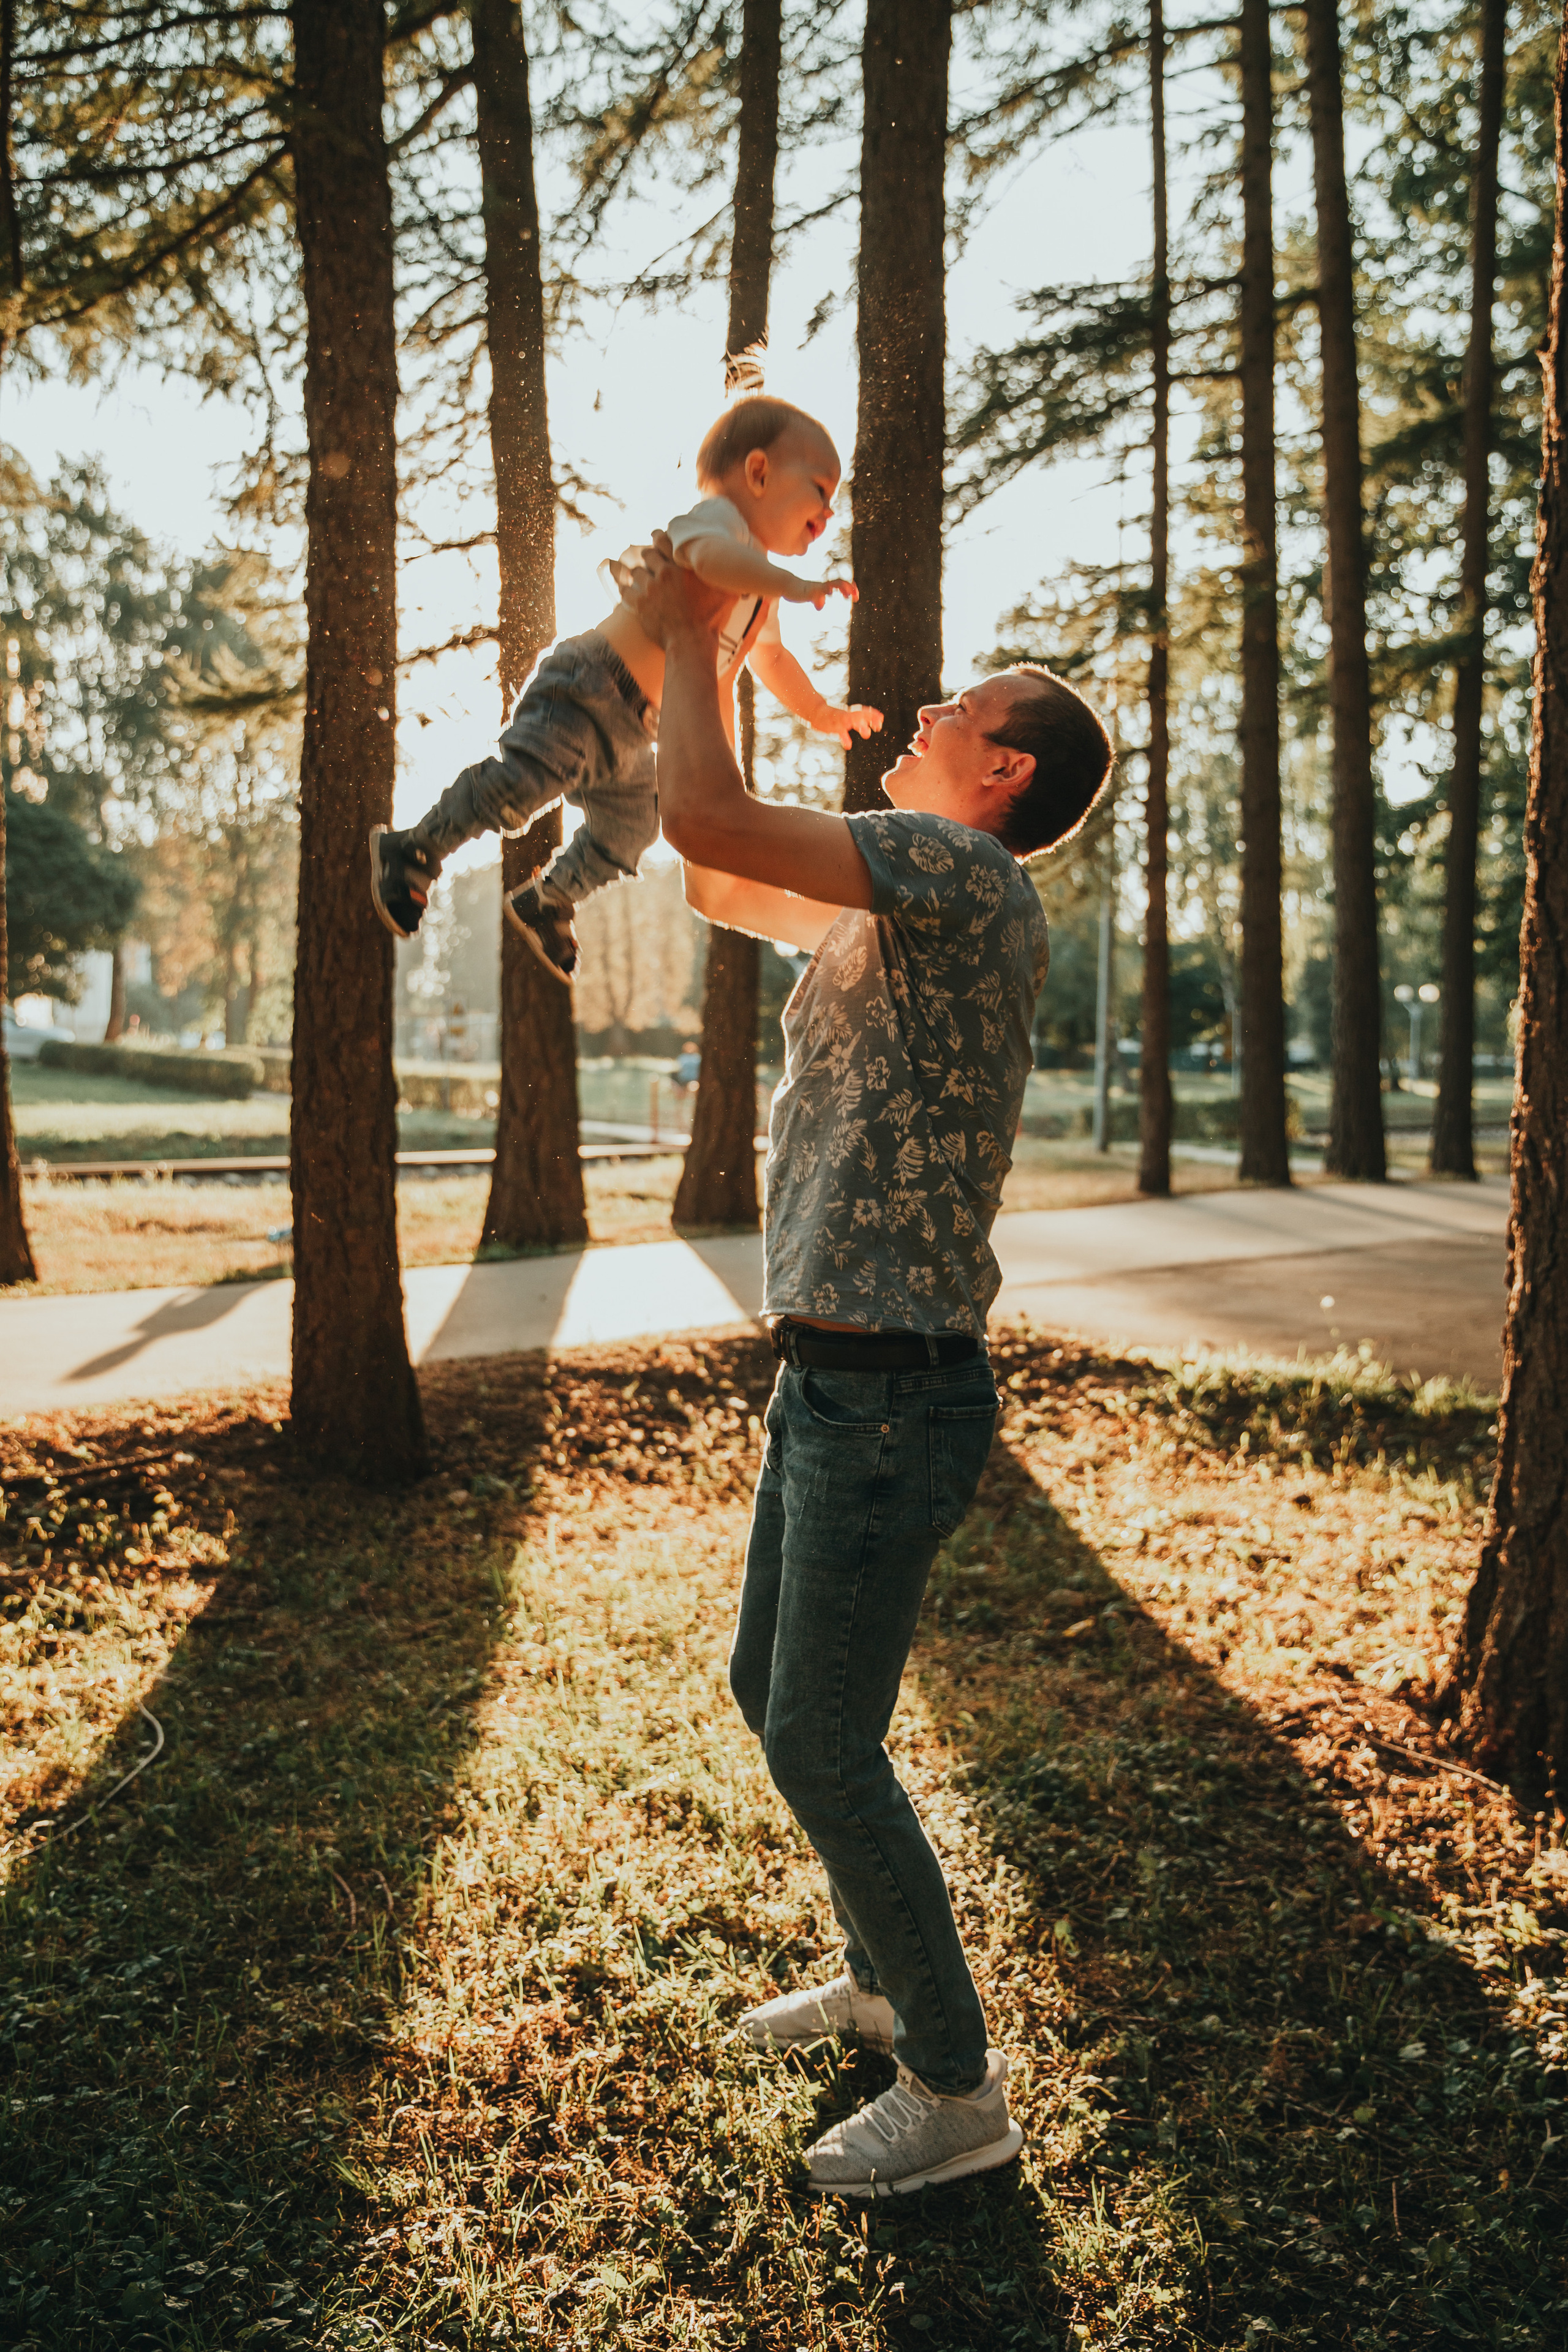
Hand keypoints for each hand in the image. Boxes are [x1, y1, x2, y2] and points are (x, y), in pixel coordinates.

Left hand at [613, 531, 731, 647]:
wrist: (692, 643)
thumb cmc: (711, 620)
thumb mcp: (727, 593)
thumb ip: (726, 576)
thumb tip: (736, 566)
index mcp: (683, 566)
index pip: (664, 540)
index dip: (658, 537)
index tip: (656, 538)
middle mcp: (664, 572)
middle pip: (647, 554)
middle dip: (648, 557)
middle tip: (650, 562)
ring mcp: (650, 588)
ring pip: (635, 572)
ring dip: (639, 575)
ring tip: (642, 580)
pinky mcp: (639, 604)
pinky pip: (625, 591)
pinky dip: (625, 590)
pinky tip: (627, 591)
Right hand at [783, 574, 858, 609]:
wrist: (787, 585)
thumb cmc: (800, 591)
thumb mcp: (810, 596)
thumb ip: (817, 600)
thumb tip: (820, 606)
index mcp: (825, 586)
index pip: (840, 583)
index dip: (850, 588)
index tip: (857, 597)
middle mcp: (821, 585)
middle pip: (837, 582)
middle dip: (847, 588)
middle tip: (855, 597)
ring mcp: (815, 588)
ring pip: (828, 586)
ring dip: (839, 588)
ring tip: (847, 595)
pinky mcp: (807, 593)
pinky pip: (815, 594)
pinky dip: (821, 597)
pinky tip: (822, 605)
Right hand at [812, 701, 883, 747]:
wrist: (816, 712)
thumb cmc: (832, 718)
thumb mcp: (846, 719)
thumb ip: (857, 725)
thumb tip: (868, 732)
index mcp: (851, 713)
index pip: (864, 711)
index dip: (873, 714)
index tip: (881, 718)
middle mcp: (847, 715)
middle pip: (860, 714)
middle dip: (870, 719)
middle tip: (878, 727)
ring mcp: (839, 720)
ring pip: (851, 720)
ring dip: (859, 725)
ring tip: (867, 735)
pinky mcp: (832, 727)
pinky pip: (839, 732)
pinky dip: (844, 738)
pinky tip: (848, 745)